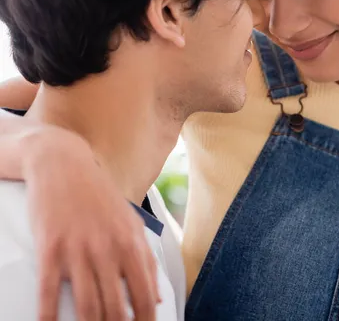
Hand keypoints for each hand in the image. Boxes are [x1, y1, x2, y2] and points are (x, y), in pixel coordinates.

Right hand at [22, 127, 159, 320]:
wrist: (64, 165)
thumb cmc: (99, 196)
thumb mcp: (131, 222)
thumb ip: (146, 259)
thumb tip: (156, 296)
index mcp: (131, 244)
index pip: (145, 296)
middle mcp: (108, 249)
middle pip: (116, 308)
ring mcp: (78, 250)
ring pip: (86, 306)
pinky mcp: (50, 248)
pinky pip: (48, 293)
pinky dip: (49, 317)